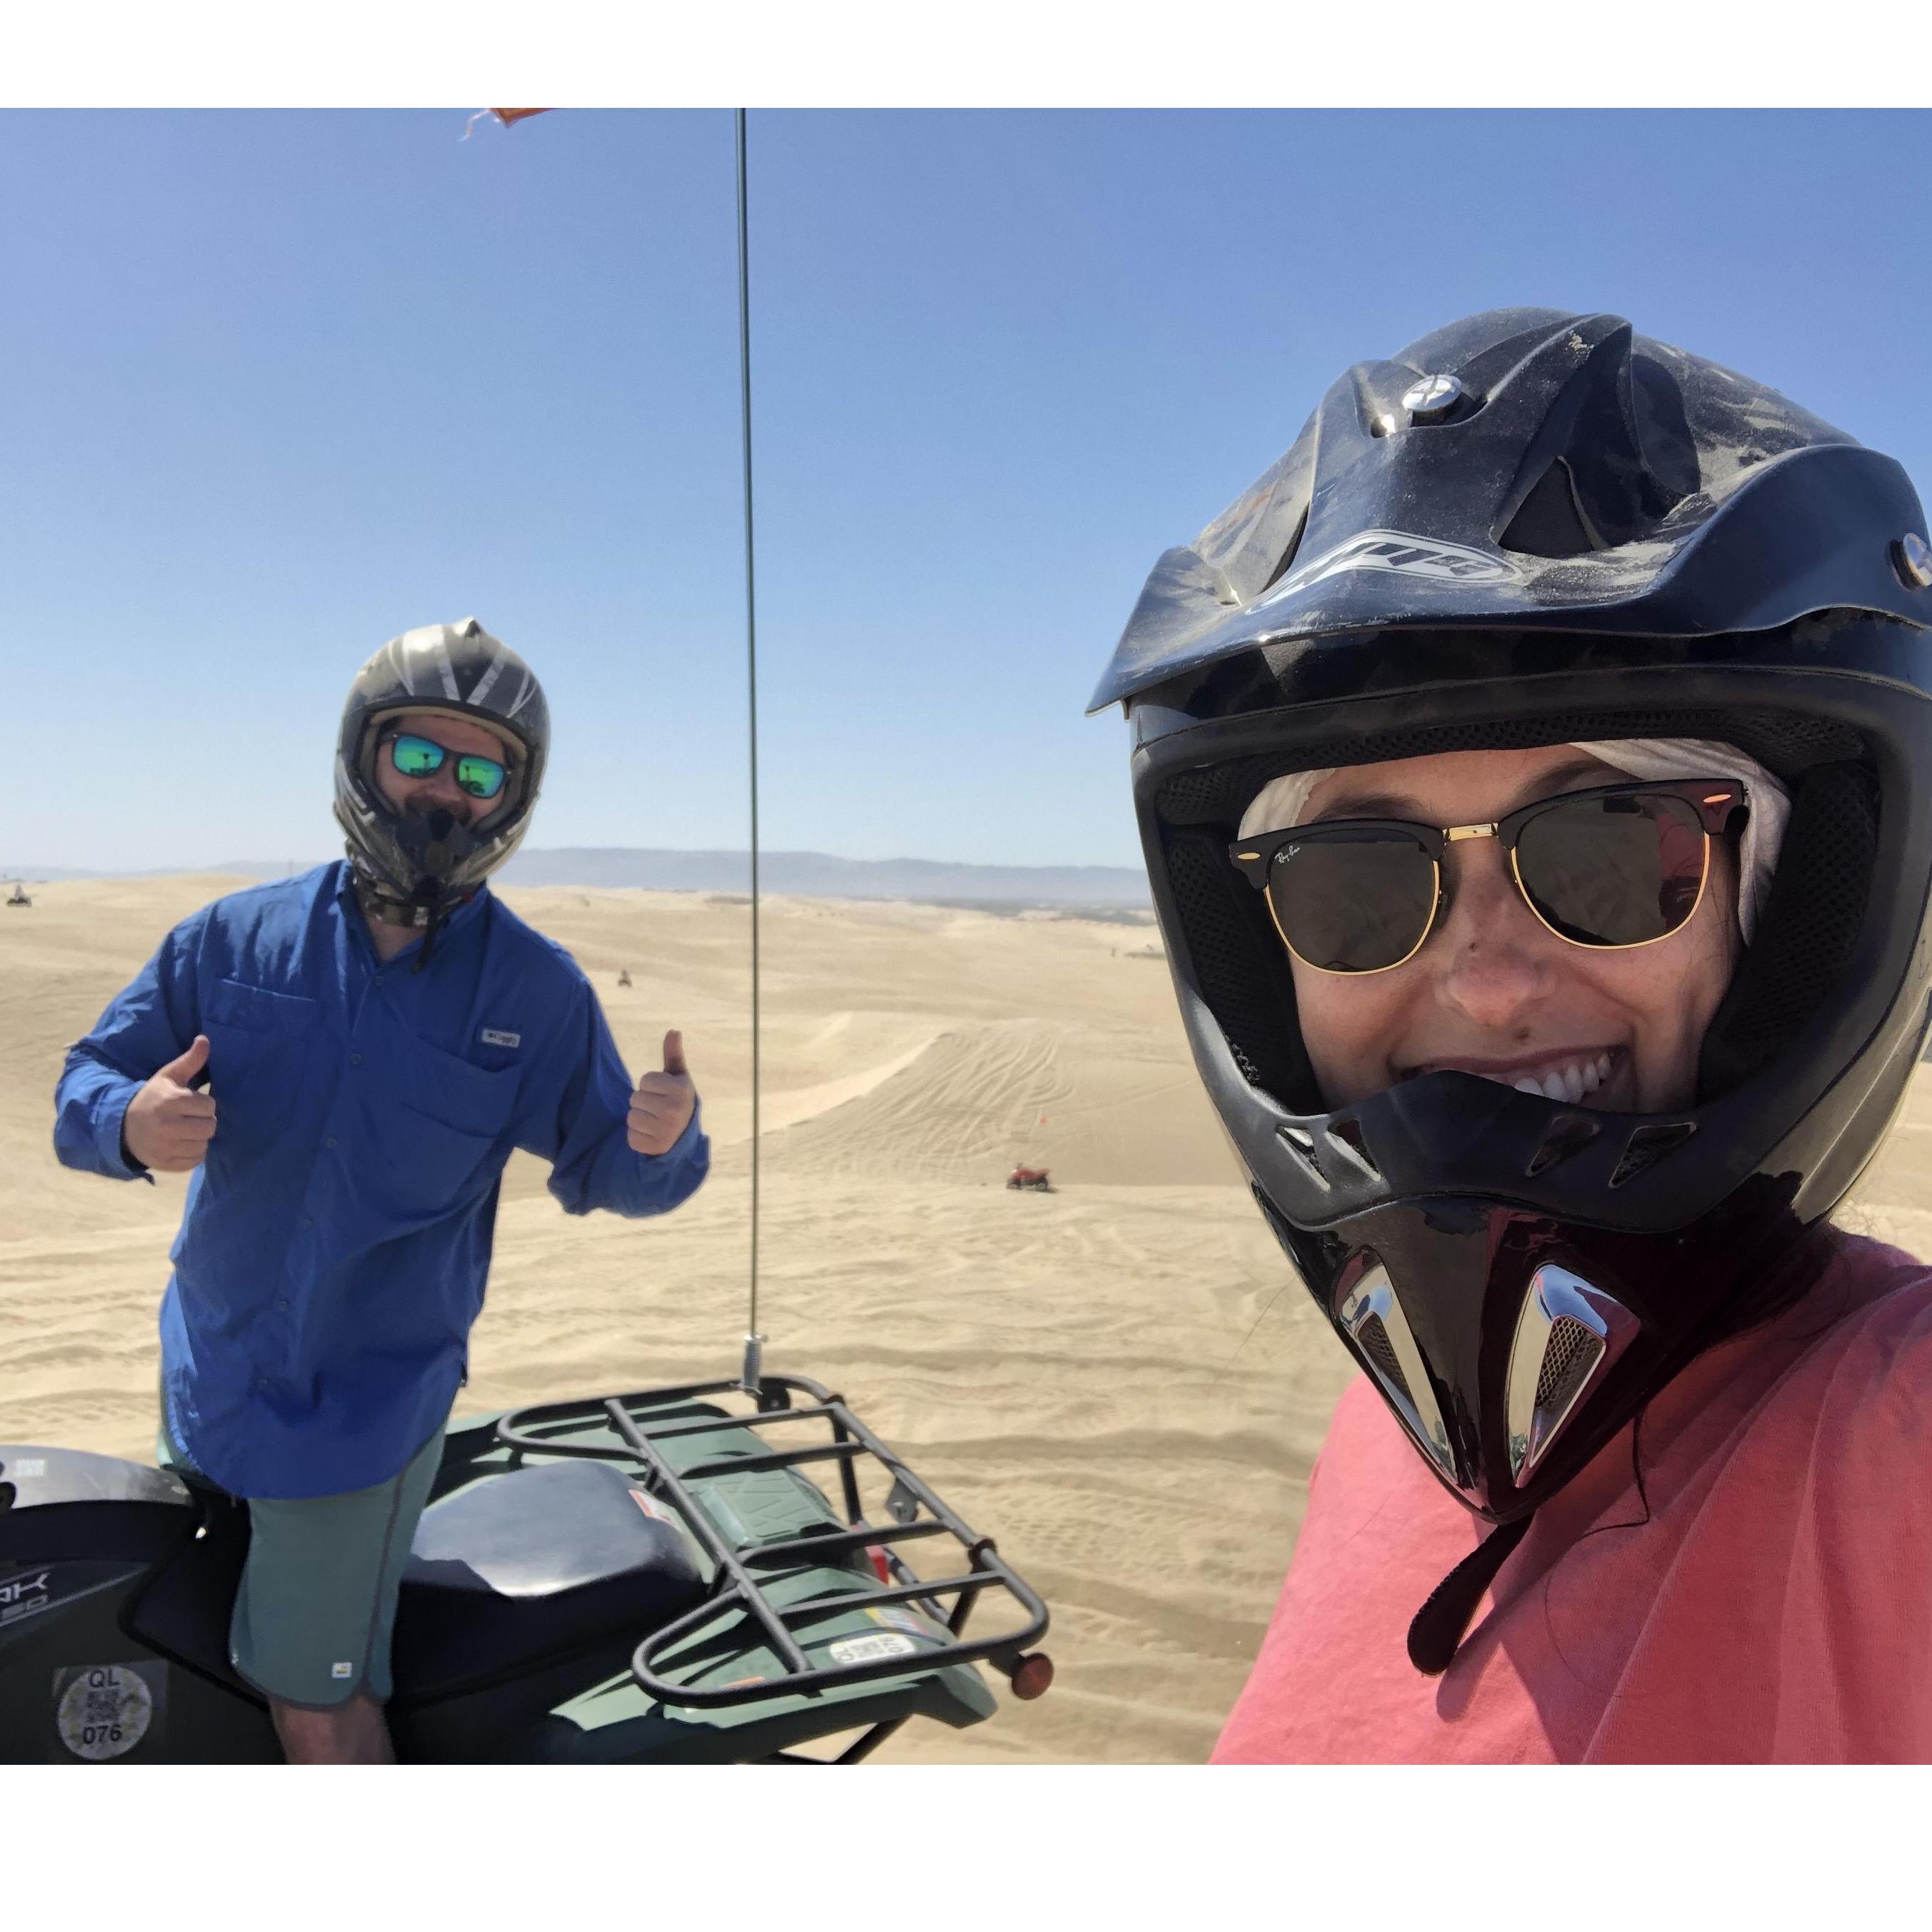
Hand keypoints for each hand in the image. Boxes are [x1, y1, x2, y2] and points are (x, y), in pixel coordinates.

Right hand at [122, 1035, 217, 1173]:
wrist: (122, 1128)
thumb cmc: (152, 1098)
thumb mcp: (167, 1077)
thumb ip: (190, 1060)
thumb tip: (205, 1039)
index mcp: (170, 1101)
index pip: (209, 1106)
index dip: (204, 1104)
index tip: (191, 1104)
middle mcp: (167, 1125)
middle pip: (210, 1127)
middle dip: (204, 1121)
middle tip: (190, 1118)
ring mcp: (165, 1147)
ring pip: (204, 1145)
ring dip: (199, 1138)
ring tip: (186, 1131)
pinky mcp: (165, 1163)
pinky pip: (195, 1161)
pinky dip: (193, 1153)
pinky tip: (181, 1143)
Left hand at [627, 1029, 695, 1156]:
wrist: (685, 1135)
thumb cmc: (677, 1099)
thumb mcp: (678, 1077)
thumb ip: (673, 1054)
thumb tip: (674, 1030)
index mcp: (681, 1090)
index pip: (645, 1080)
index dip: (650, 1085)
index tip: (662, 1093)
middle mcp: (675, 1110)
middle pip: (635, 1098)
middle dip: (643, 1102)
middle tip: (658, 1108)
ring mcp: (666, 1131)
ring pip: (631, 1118)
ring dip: (639, 1119)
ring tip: (654, 1121)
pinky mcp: (655, 1147)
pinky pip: (631, 1137)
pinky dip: (637, 1136)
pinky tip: (651, 1135)